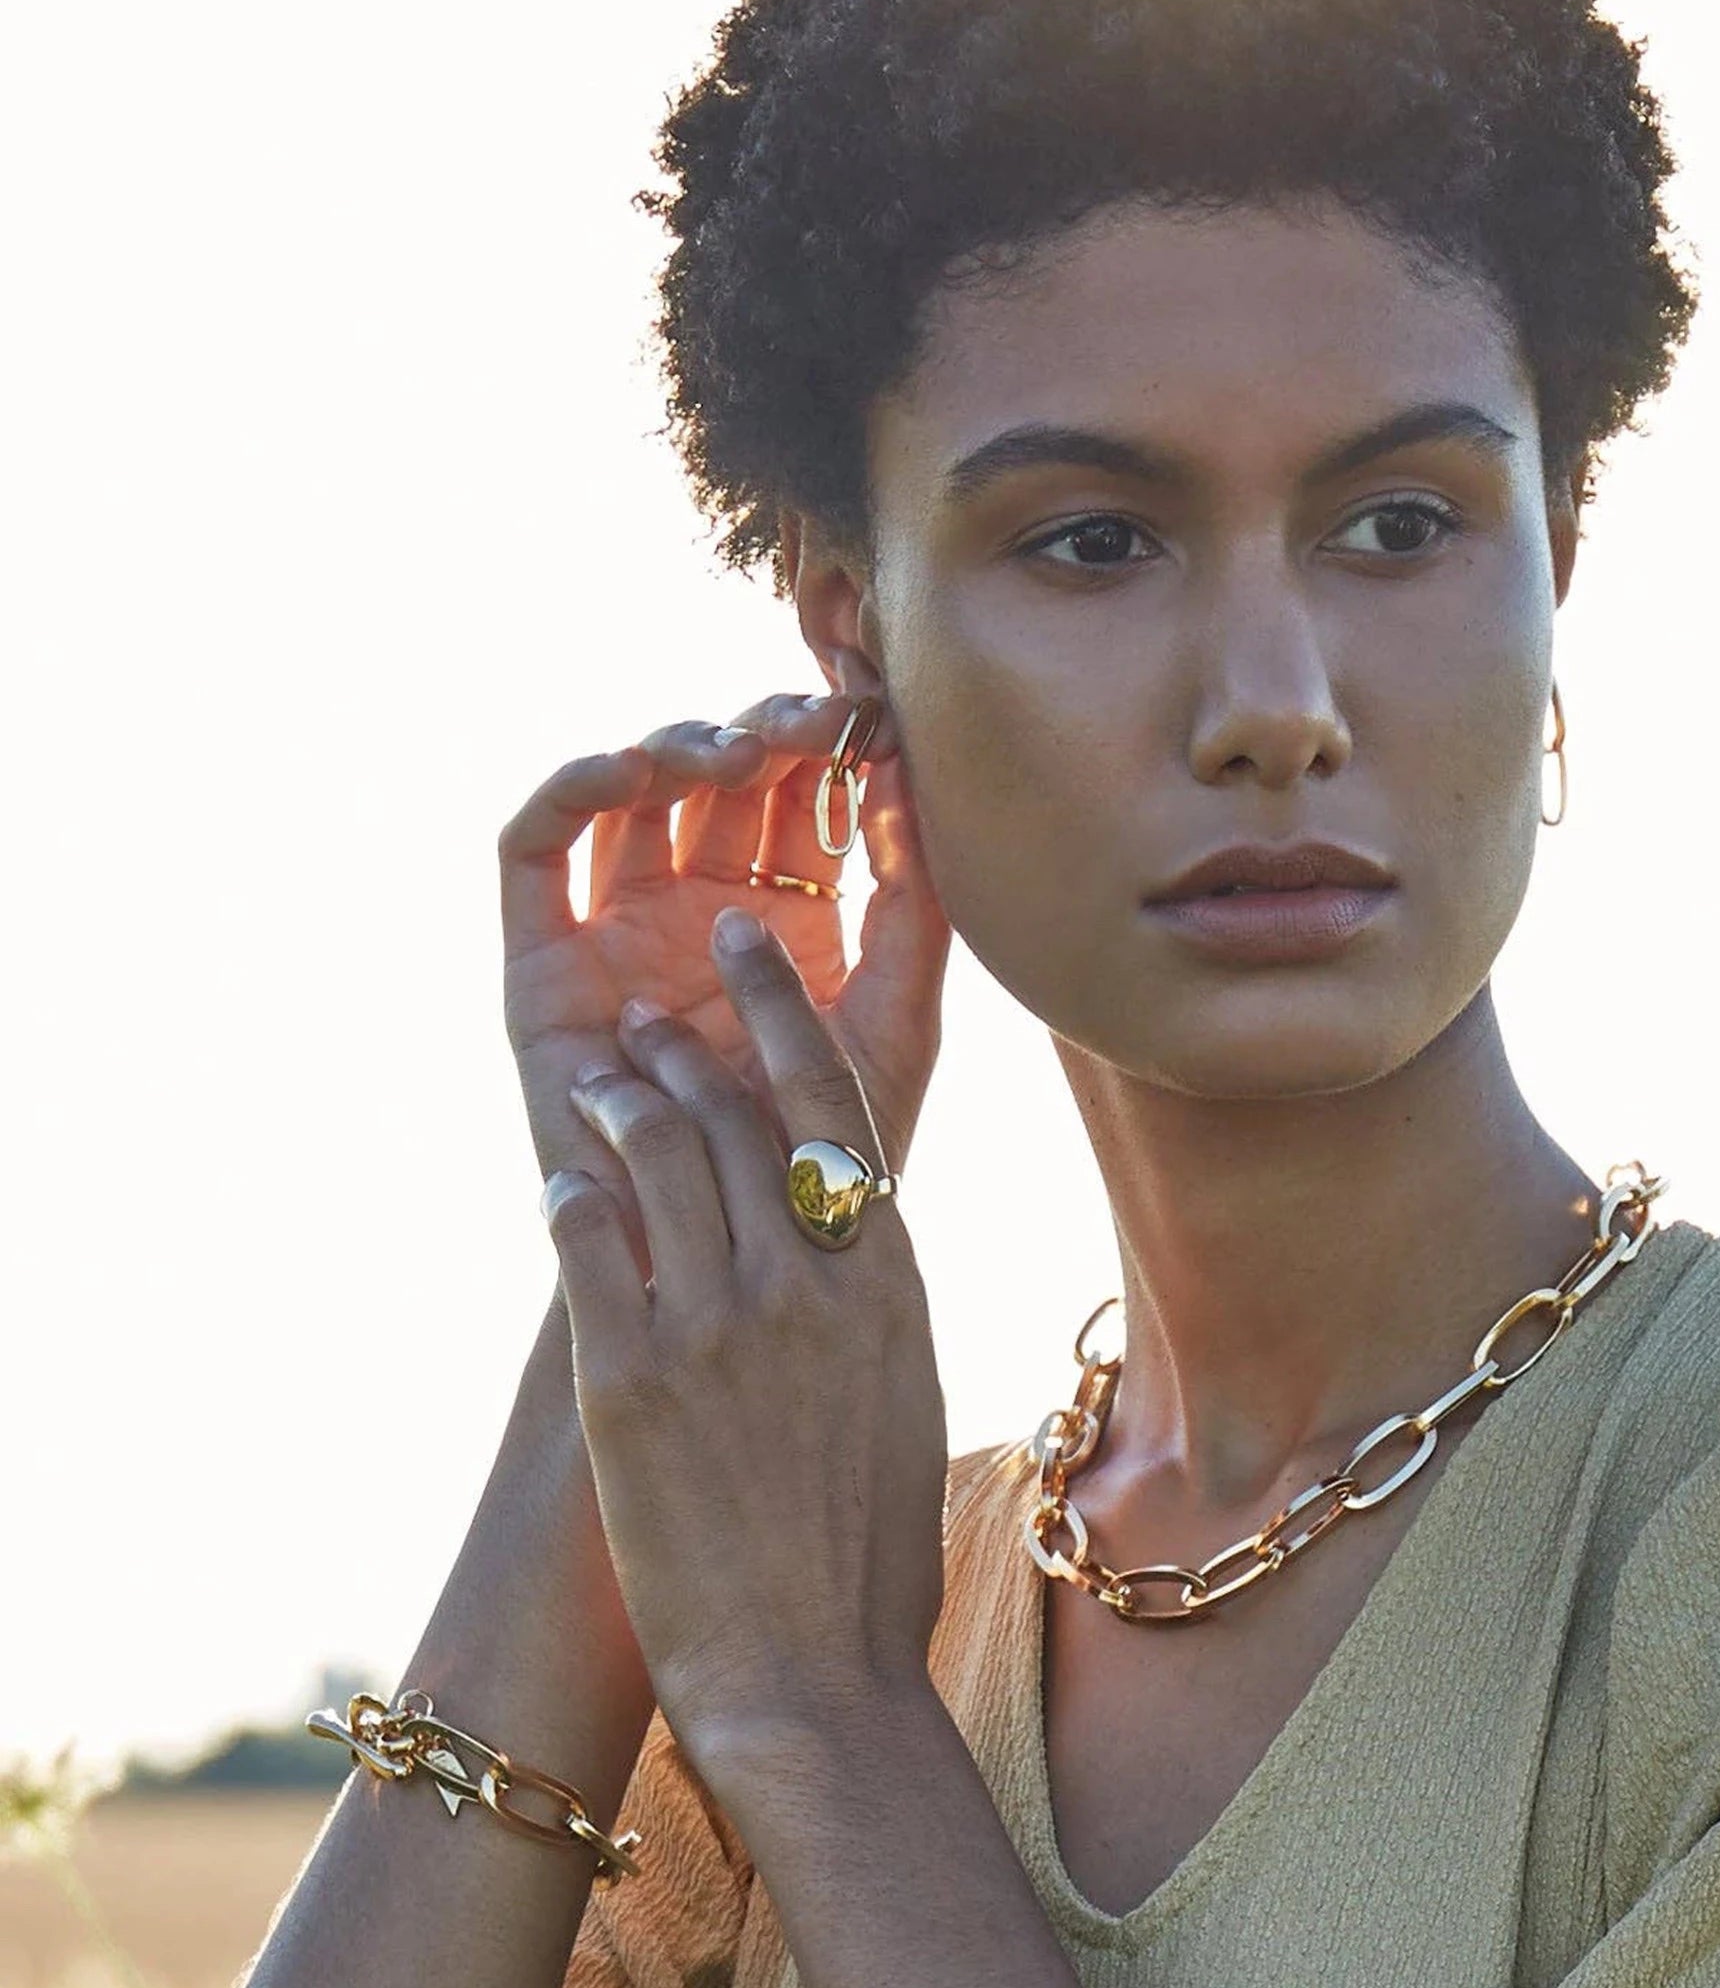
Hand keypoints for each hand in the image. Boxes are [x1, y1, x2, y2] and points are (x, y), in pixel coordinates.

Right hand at [498, 696, 949, 1244]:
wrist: (733, 1270)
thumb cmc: (828, 1164)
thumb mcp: (897, 1025)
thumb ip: (915, 911)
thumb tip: (907, 775)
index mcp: (784, 923)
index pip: (799, 798)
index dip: (829, 746)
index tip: (874, 717)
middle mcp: (695, 913)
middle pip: (719, 780)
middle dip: (768, 734)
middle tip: (817, 722)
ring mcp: (617, 930)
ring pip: (634, 795)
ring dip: (680, 746)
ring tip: (736, 750)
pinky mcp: (541, 962)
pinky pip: (536, 851)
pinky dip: (572, 788)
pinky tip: (631, 768)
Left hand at [537, 910, 950, 1762]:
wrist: (813, 1680)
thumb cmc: (866, 1566)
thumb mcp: (905, 1406)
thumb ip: (871, 1311)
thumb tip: (850, 1254)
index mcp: (885, 1285)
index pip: (834, 1103)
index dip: (783, 1007)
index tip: (749, 945)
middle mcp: (806, 1284)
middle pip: (736, 1110)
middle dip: (683, 1047)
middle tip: (649, 1021)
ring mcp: (716, 1325)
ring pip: (657, 1156)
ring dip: (620, 1105)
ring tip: (598, 1088)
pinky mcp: (631, 1377)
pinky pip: (588, 1242)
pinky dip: (571, 1197)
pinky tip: (559, 1185)